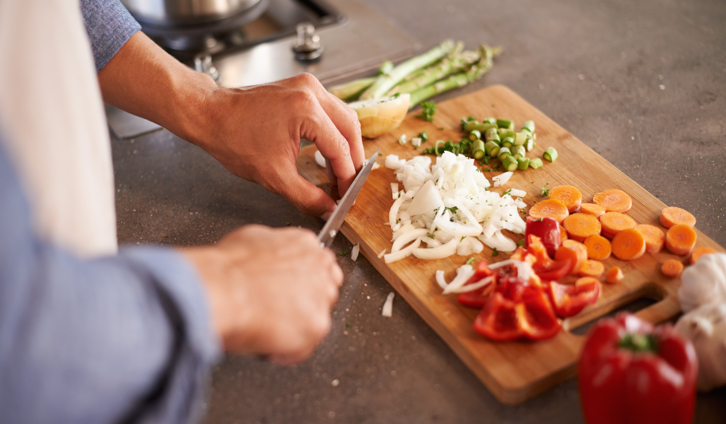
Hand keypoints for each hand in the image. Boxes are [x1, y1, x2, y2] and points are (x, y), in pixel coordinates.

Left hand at [98, 33, 361, 216]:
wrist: (210, 115)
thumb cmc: (234, 140)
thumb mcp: (274, 176)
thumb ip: (307, 196)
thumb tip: (328, 209)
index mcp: (307, 111)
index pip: (340, 148)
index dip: (346, 176)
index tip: (346, 194)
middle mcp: (311, 92)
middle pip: (350, 127)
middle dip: (353, 158)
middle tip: (349, 183)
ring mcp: (307, 85)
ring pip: (343, 116)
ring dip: (345, 144)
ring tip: (340, 170)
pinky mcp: (301, 86)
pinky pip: (329, 110)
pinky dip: (333, 131)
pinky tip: (328, 151)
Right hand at [181, 225, 341, 363]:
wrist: (223, 290)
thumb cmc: (228, 269)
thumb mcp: (251, 239)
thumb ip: (272, 249)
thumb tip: (267, 259)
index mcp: (304, 244)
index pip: (319, 265)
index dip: (302, 282)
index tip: (289, 292)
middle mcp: (320, 268)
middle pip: (324, 291)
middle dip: (304, 304)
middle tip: (278, 312)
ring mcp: (321, 298)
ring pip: (316, 320)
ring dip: (296, 328)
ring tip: (267, 329)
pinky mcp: (317, 326)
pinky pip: (304, 347)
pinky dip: (285, 352)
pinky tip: (266, 345)